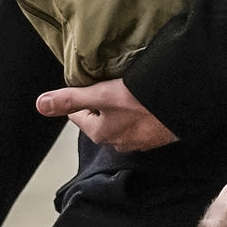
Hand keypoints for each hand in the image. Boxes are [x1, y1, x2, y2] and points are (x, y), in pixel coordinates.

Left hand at [38, 77, 178, 152]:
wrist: (185, 106)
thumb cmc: (143, 102)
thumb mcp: (101, 95)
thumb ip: (70, 99)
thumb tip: (40, 105)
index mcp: (99, 133)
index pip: (80, 114)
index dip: (86, 96)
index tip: (98, 84)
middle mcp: (117, 142)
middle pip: (103, 118)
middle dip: (107, 103)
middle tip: (119, 85)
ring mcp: (140, 142)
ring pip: (125, 121)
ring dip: (128, 109)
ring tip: (138, 93)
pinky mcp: (160, 137)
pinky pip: (146, 124)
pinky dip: (147, 114)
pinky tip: (153, 103)